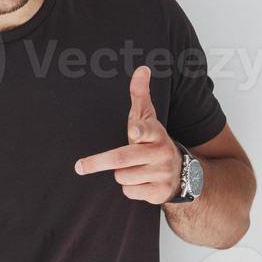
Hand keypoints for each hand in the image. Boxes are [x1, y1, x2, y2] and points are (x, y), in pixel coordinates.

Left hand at [73, 65, 181, 203]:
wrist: (182, 173)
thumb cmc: (153, 141)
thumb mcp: (148, 118)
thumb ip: (140, 95)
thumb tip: (142, 69)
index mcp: (156, 133)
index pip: (146, 130)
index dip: (139, 131)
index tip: (133, 131)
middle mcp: (161, 153)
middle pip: (122, 158)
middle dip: (98, 162)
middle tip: (79, 166)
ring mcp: (162, 173)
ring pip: (123, 177)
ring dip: (120, 175)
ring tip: (133, 169)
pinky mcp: (159, 193)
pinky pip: (130, 192)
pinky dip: (130, 189)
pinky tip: (140, 182)